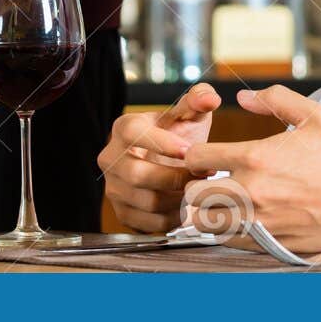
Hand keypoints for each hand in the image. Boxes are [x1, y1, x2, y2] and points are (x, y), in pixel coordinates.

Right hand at [98, 82, 220, 232]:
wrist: (171, 165)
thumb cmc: (180, 137)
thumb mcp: (188, 116)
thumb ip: (198, 100)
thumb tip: (210, 97)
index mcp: (124, 128)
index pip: (132, 134)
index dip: (160, 143)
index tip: (189, 150)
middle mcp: (111, 158)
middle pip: (138, 174)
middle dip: (176, 177)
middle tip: (203, 174)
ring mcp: (114, 188)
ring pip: (146, 201)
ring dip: (179, 199)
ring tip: (198, 190)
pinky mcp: (124, 213)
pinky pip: (149, 224)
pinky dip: (173, 219)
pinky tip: (186, 207)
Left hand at [183, 86, 320, 259]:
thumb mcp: (315, 116)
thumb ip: (275, 99)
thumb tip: (241, 97)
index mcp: (255, 157)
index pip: (197, 158)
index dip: (196, 155)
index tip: (207, 158)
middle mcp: (250, 191)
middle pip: (192, 194)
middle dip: (195, 185)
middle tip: (208, 181)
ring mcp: (257, 221)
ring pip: (203, 222)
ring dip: (206, 211)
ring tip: (219, 203)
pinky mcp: (266, 243)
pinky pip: (226, 241)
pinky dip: (225, 231)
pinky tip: (238, 219)